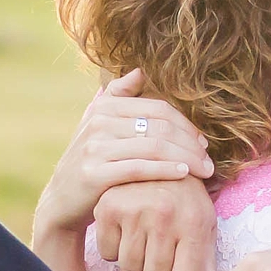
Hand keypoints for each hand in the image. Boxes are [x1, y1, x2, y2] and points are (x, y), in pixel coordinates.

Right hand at [33, 71, 212, 240]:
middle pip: (159, 126)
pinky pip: (139, 168)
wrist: (62, 201)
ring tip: (205, 171)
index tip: (203, 142)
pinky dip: (166, 170)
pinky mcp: (93, 174)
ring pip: (153, 147)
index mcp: (106, 107)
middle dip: (190, 143)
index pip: (158, 108)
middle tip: (209, 160)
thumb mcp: (100, 124)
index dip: (186, 124)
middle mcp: (98, 122)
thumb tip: (142, 69)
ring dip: (186, 158)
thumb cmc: (92, 161)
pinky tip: (184, 175)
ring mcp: (94, 147)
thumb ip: (120, 95)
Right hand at [91, 177, 218, 270]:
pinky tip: (127, 233)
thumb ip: (206, 265)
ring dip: (137, 264)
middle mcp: (165, 215)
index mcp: (193, 222)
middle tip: (161, 258)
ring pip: (130, 270)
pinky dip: (116, 250)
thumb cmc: (186, 200)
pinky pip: (108, 254)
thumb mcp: (203, 227)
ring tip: (145, 243)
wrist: (157, 161)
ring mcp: (135, 210)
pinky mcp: (109, 207)